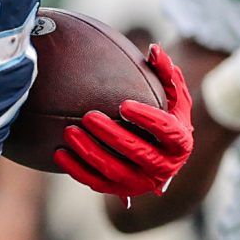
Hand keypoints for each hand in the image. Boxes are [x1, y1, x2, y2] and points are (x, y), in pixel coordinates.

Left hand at [54, 44, 193, 197]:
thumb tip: (153, 48)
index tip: (124, 104)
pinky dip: (77, 170)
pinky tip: (58, 153)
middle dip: (112, 135)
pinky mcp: (121, 191)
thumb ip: (165, 71)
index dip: (146, 119)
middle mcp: (164, 167)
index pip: (165, 130)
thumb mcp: (173, 94)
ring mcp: (141, 182)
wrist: (161, 152)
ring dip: (90, 152)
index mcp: (180, 142)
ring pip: (115, 170)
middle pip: (138, 152)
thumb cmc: (166, 114)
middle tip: (90, 116)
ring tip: (70, 132)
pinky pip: (97, 183)